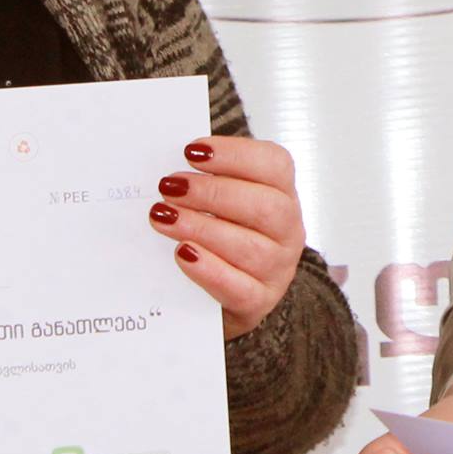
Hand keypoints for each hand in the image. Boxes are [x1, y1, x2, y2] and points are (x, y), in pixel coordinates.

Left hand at [147, 136, 303, 338]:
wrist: (222, 295)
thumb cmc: (221, 235)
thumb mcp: (220, 202)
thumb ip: (204, 180)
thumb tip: (172, 171)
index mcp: (283, 194)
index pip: (274, 165)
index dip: (234, 154)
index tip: (191, 151)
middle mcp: (288, 230)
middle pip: (264, 206)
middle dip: (212, 193)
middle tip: (171, 187)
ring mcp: (278, 269)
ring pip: (250, 248)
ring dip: (202, 228)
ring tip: (164, 217)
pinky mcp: (259, 302)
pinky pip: (239, 288)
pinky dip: (209, 269)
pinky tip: (182, 253)